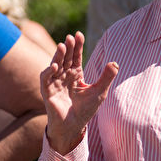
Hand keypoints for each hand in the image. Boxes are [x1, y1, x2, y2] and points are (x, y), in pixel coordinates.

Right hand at [40, 31, 117, 154]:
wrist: (74, 126)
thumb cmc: (85, 110)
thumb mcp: (99, 92)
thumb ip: (107, 77)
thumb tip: (115, 63)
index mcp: (76, 74)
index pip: (76, 56)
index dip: (77, 46)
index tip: (79, 34)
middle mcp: (64, 76)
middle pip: (65, 58)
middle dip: (67, 47)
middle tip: (70, 37)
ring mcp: (55, 83)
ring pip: (55, 65)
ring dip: (57, 56)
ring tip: (62, 46)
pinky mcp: (47, 92)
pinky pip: (45, 79)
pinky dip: (48, 72)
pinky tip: (54, 66)